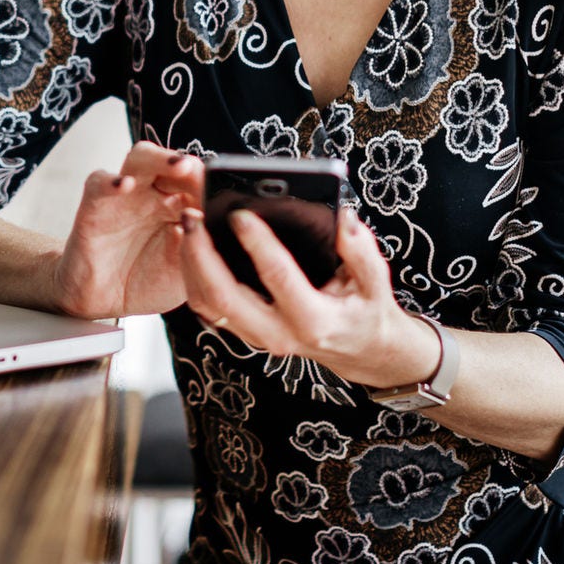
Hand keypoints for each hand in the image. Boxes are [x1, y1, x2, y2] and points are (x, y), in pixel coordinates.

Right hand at [51, 142, 204, 318]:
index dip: (211, 185)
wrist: (103, 299)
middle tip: (206, 174)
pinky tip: (124, 185)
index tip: (225, 193)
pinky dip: (111, 181)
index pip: (198, 184)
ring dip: (161, 159)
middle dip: (192, 166)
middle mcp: (154, 195)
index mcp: (179, 207)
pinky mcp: (96, 204)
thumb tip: (210, 225)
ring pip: (141, 159)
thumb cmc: (145, 282)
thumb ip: (198, 251)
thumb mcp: (183, 273)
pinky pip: (100, 182)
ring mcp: (125, 195)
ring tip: (180, 166)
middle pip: (173, 164)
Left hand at [180, 205, 437, 388]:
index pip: (278, 278)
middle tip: (194, 215)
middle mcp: (279, 334)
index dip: (258, 244)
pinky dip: (193, 276)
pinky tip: (192, 244)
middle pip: (224, 298)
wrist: (359, 350)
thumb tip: (342, 218)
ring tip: (187, 224)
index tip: (240, 213)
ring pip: (208, 305)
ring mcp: (257, 337)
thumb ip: (360, 250)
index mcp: (314, 321)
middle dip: (202, 254)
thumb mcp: (375, 281)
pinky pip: (208, 308)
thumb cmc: (366, 310)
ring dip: (191, 264)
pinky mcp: (244, 332)